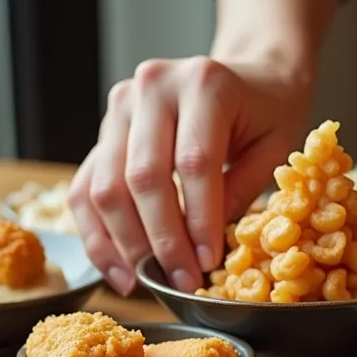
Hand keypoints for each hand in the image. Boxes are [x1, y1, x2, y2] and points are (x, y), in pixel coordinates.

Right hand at [68, 56, 312, 294]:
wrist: (248, 75)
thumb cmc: (266, 112)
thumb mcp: (272, 148)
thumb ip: (240, 192)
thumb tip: (203, 250)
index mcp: (203, 83)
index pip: (193, 161)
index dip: (199, 219)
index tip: (208, 262)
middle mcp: (153, 86)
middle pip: (142, 176)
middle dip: (162, 239)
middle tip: (182, 279)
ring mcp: (120, 107)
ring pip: (105, 187)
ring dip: (126, 244)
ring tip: (150, 281)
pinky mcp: (103, 132)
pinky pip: (84, 190)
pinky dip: (98, 236)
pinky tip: (121, 270)